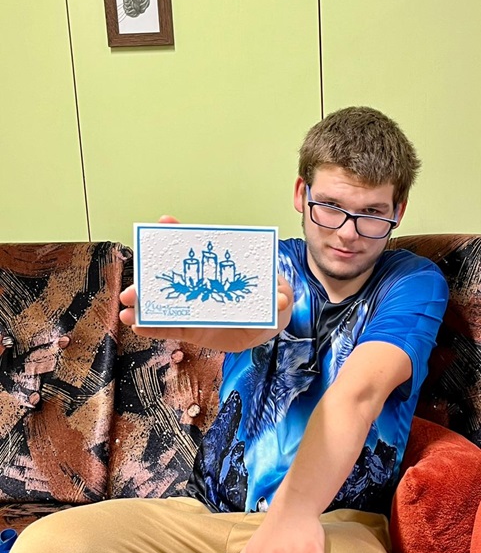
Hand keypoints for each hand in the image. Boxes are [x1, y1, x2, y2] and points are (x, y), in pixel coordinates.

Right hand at [119, 216, 292, 350]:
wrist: (266, 325)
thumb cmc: (268, 300)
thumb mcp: (277, 295)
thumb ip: (278, 296)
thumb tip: (282, 298)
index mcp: (217, 270)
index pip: (196, 249)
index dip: (180, 235)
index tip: (164, 223)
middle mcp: (200, 285)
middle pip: (171, 277)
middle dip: (149, 278)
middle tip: (134, 284)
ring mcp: (194, 307)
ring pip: (164, 303)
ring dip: (143, 303)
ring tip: (127, 306)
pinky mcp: (191, 330)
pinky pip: (169, 328)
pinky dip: (152, 327)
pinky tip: (136, 324)